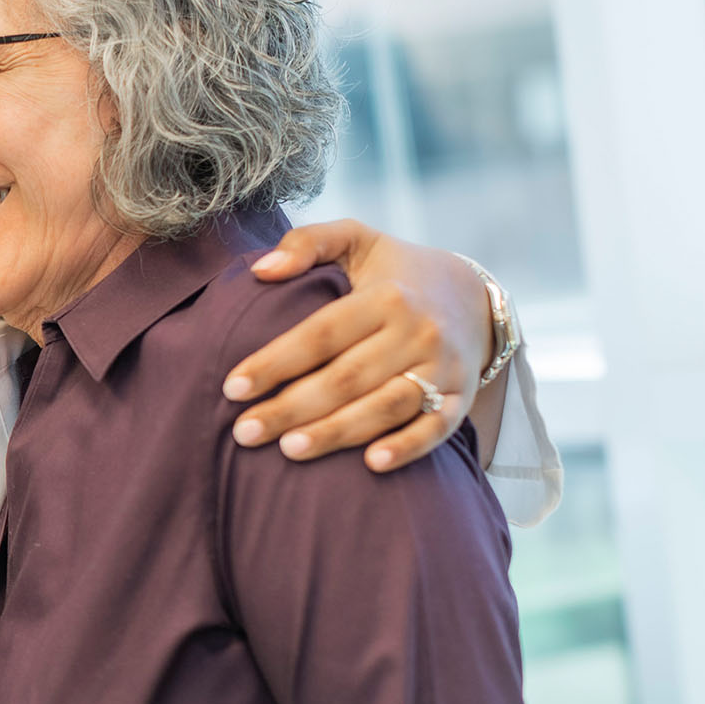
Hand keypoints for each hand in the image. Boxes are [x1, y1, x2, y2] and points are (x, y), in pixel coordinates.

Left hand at [223, 219, 491, 471]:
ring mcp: (443, 368)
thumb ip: (307, 243)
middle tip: (244, 432)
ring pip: (385, 407)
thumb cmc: (394, 271)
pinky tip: (371, 465)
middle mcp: (417, 333)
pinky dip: (406, 447)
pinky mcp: (461, 399)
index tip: (232, 387)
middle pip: (347, 378)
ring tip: (289, 451)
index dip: (275, 362)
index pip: (321, 334)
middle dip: (292, 408)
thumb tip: (260, 270)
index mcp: (386, 296)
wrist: (471, 296)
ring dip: (337, 433)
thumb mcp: (356, 239)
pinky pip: (435, 429)